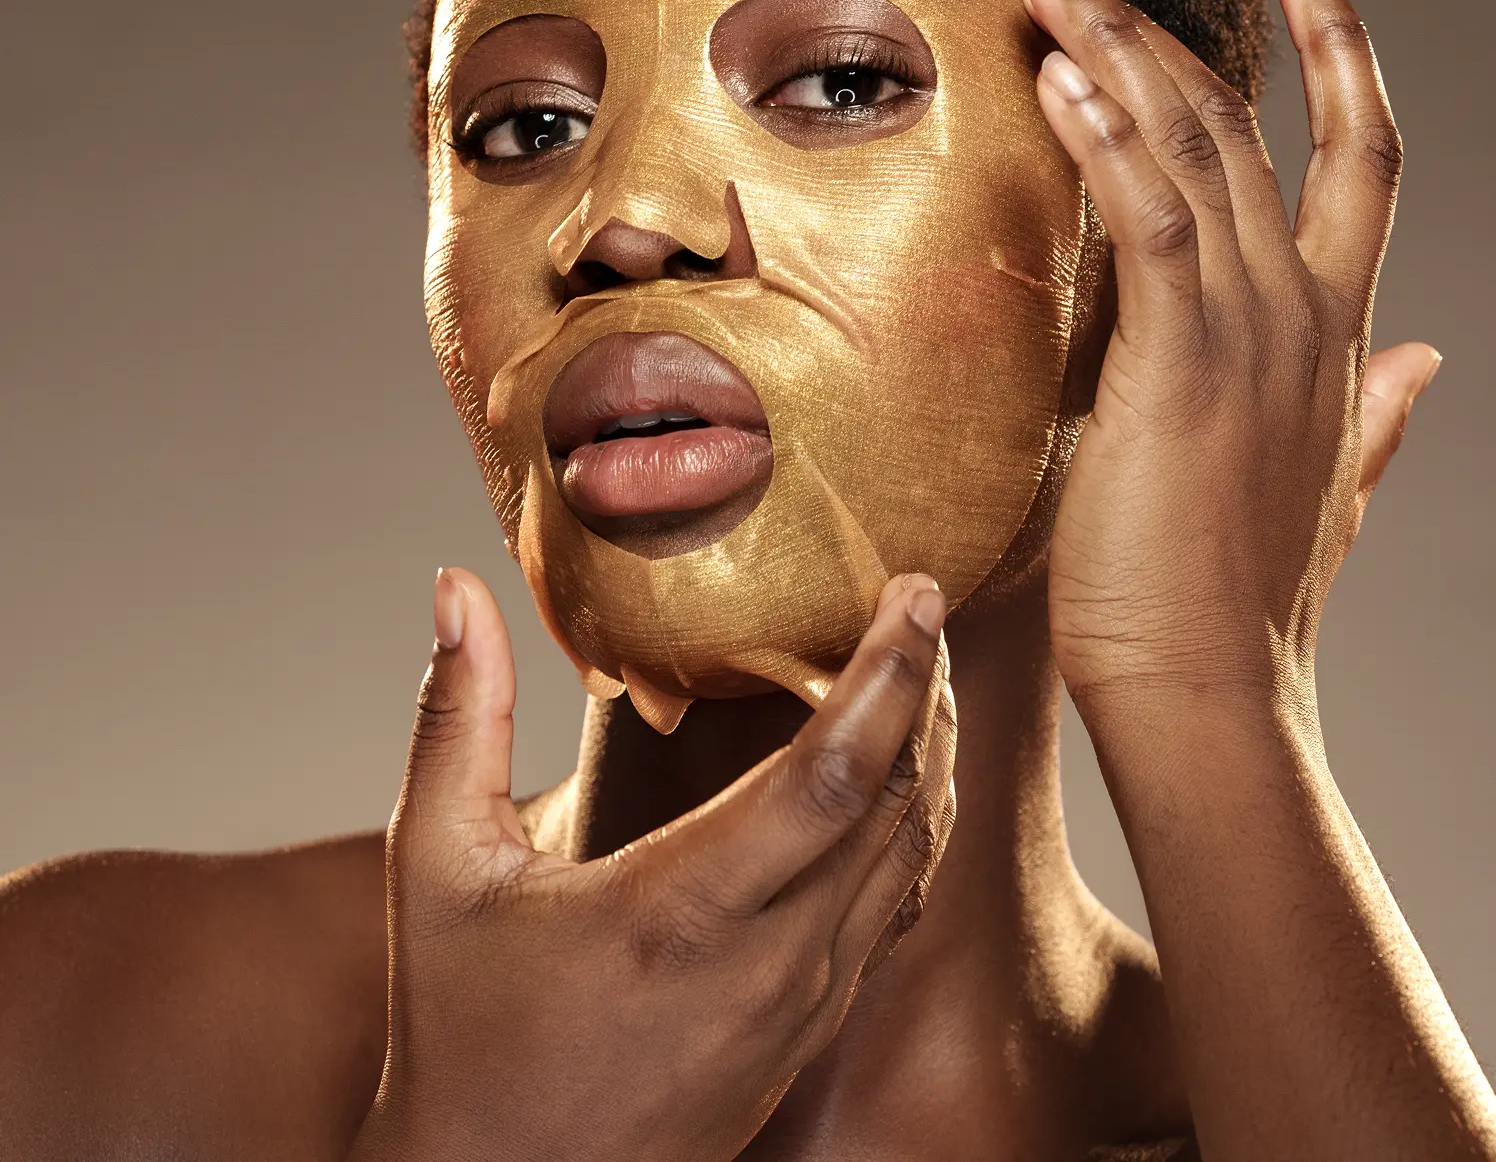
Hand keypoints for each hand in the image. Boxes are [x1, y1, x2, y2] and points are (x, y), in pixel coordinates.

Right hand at [348, 567, 956, 1161]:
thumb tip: (458, 588)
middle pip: (895, 806)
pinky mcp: (805, 1037)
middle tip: (924, 608)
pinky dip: (909, 829)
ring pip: (909, 859)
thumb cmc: (459, 1035)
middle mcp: (765, 967)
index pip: (829, 778)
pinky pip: (891, 911)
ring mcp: (798, 1011)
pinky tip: (898, 778)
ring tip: (923, 671)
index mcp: (679, 914)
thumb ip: (457, 716)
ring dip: (927, 758)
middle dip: (926, 696)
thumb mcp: (439, 866)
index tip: (917, 594)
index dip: (889, 677)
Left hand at [1023, 0, 1438, 725]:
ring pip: (1203, 150)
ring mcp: (1255, 332)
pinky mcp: (1186, 362)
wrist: (1210, 694)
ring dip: (1123, 56)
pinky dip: (1110, 141)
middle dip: (1171, 33)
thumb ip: (1381, 415)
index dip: (1344, 59)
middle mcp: (1308, 314)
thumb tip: (1427, 360)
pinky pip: (1154, 218)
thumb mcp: (1332, 488)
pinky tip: (1062, 82)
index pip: (1364, 161)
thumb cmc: (1240, 601)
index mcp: (1339, 336)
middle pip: (1260, 128)